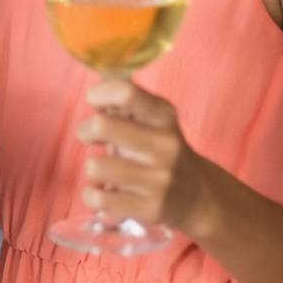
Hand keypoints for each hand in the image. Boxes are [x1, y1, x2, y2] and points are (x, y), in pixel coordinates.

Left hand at [78, 79, 212, 235]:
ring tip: (103, 169)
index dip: (99, 93)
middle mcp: (165, 145)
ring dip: (92, 168)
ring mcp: (160, 179)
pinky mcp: (151, 208)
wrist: (197, 195)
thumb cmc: (159, 149)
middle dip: (85, 131)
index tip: (93, 101)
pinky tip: (103, 192)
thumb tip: (99, 74)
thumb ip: (125, 98)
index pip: (126, 92)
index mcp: (163, 116)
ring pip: (96, 166)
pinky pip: (99, 199)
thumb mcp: (152, 119)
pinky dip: (92, 196)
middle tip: (89, 137)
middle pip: (102, 125)